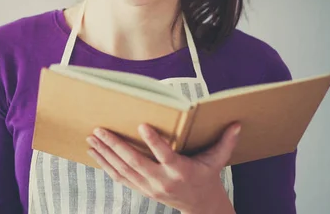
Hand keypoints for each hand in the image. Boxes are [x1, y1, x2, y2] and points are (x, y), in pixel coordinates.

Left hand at [86, 123, 240, 213]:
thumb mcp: (217, 161)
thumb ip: (225, 142)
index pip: (165, 155)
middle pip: (135, 162)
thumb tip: (237, 124)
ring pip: (122, 170)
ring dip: (105, 154)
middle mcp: (162, 180)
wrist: (200, 206)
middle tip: (100, 130)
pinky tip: (94, 152)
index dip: (154, 142)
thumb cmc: (207, 177)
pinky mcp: (141, 189)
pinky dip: (105, 165)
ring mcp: (149, 187)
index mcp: (180, 170)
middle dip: (115, 146)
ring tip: (91, 138)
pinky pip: (119, 177)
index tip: (142, 125)